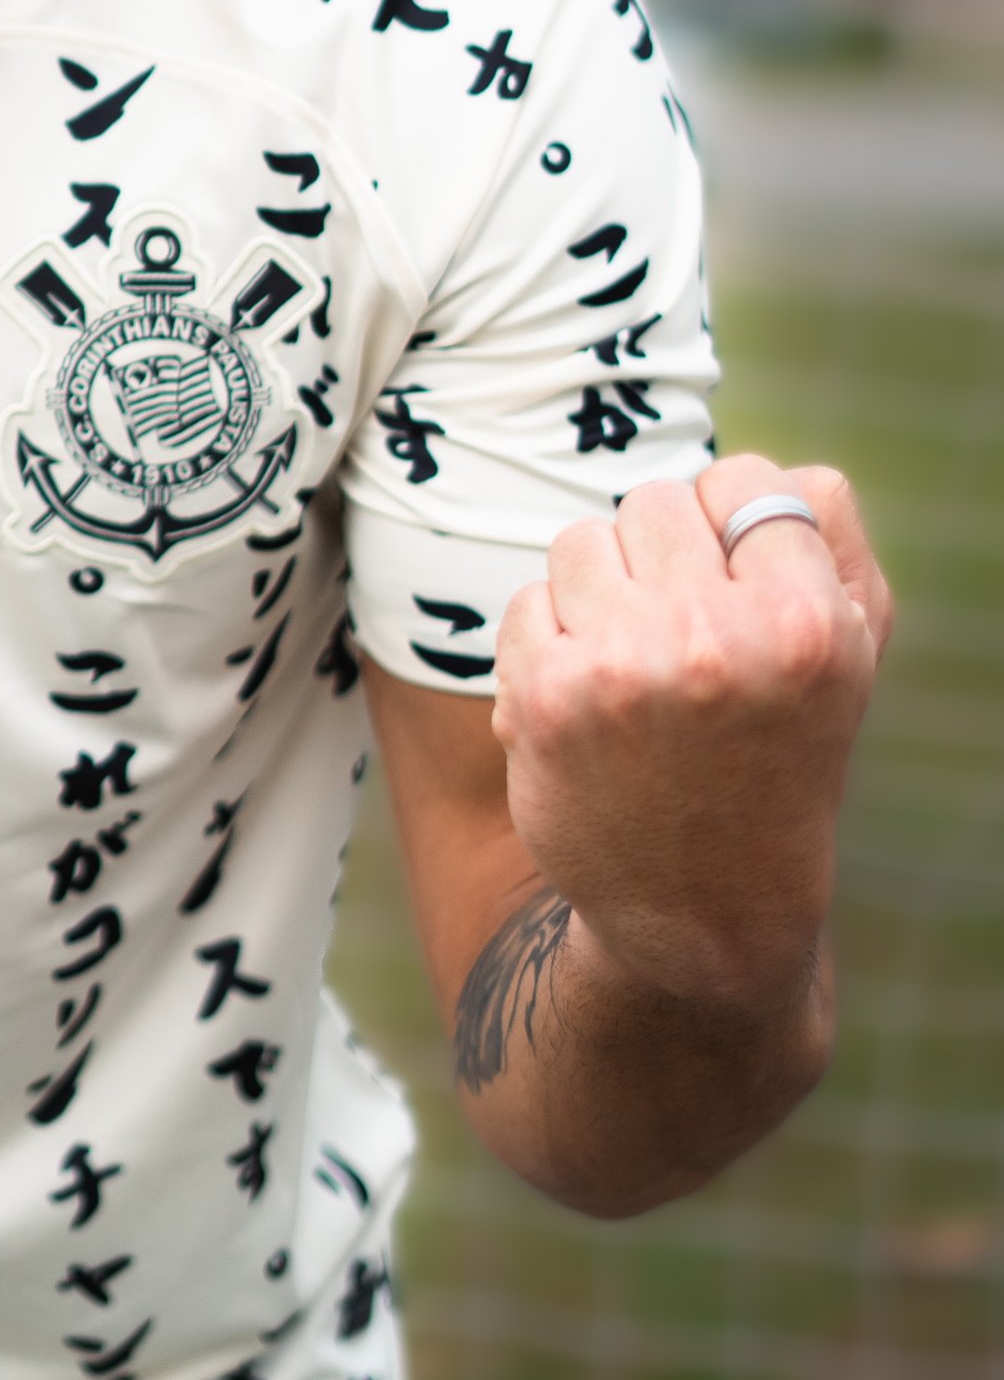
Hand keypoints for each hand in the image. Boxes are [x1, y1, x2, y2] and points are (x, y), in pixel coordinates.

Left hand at [493, 459, 889, 1017]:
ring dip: (601, 591)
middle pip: (657, 500)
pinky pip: (529, 598)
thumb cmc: (779, 757)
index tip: (737, 586)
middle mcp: (717, 642)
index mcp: (807, 626)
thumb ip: (826, 538)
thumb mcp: (851, 656)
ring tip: (639, 668)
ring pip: (584, 539)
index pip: (746, 479)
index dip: (733, 524)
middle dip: (663, 556)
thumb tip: (761, 470)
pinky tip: (592, 703)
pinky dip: (552, 639)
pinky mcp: (544, 698)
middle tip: (686, 638)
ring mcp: (623, 669)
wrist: (704, 909)